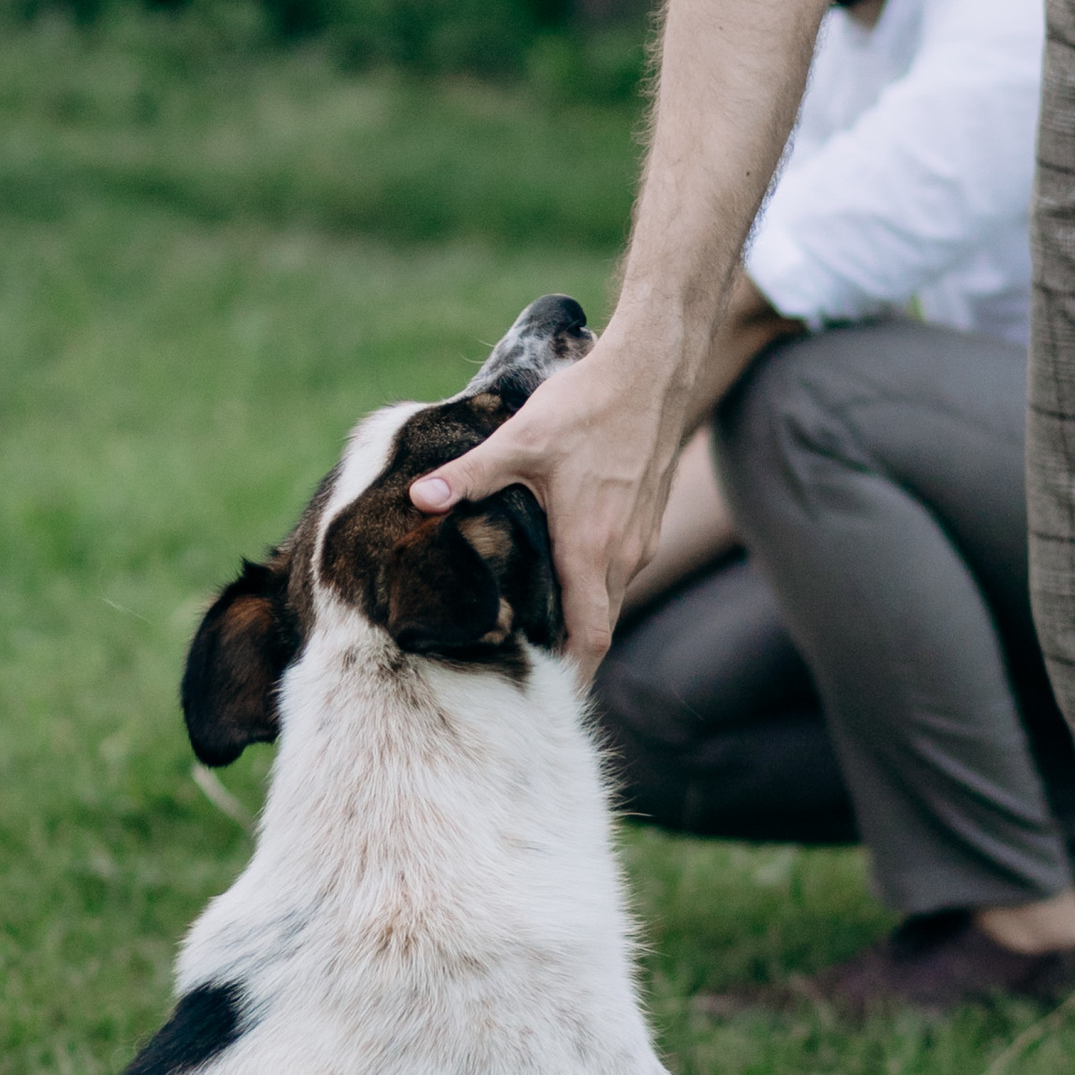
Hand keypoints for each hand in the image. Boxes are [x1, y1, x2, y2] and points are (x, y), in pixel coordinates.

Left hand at [410, 317, 687, 670]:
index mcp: (590, 549)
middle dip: (567, 654)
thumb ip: (470, 477)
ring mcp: (639, 538)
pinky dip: (594, 586)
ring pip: (609, 599)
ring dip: (580, 618)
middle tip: (524, 670)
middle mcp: (622, 554)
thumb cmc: (590, 406)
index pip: (587, 639)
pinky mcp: (646, 519)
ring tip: (535, 627)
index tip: (546, 702)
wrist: (654, 372)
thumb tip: (420, 498)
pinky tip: (561, 571)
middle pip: (598, 627)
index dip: (571, 678)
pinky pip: (619, 571)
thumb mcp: (521, 440)